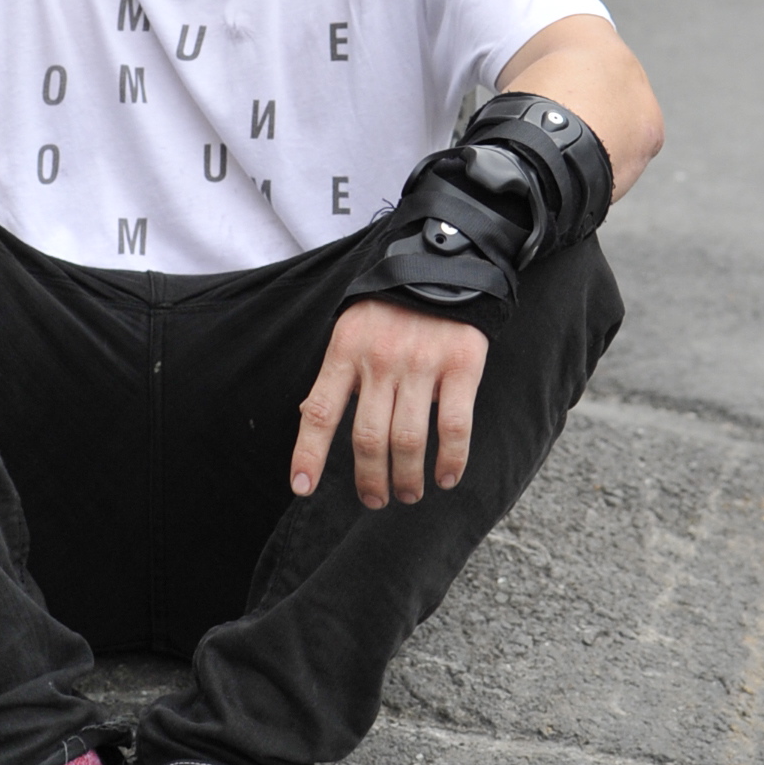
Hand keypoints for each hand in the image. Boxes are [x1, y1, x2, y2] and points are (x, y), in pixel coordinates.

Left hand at [290, 297, 488, 509]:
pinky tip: (445, 477)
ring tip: (408, 494)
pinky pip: (454, 425)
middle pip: (368, 438)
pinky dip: (451, 460)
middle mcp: (380, 359)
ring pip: (408, 440)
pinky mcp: (461, 364)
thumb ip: (337, 374)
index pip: (321, 412)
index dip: (309, 454)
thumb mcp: (351, 330)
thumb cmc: (389, 308)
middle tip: (375, 499)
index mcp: (345, 350)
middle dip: (370, 480)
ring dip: (407, 478)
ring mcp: (421, 363)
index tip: (302, 488)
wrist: (442, 265)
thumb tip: (312, 418)